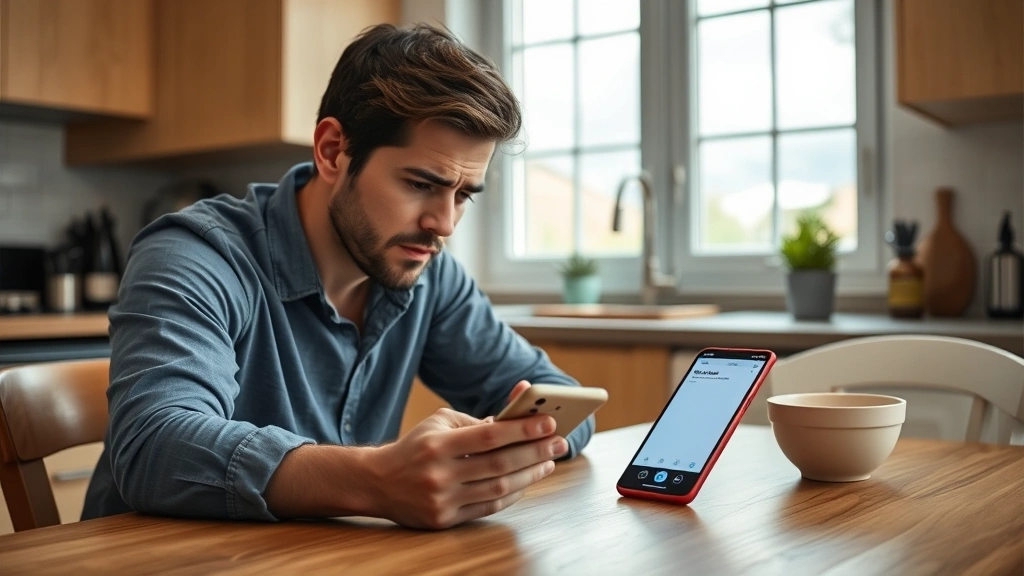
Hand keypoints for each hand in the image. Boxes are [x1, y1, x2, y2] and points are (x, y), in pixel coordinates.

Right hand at [366, 405, 567, 529]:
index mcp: (438, 444)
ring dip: (530, 474)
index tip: (549, 423)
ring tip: (548, 461)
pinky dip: (512, 494)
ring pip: (498, 488)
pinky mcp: (444, 520)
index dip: (522, 430)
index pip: (488, 436)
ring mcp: (442, 500)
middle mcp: (440, 474)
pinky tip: (527, 481)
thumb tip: (518, 414)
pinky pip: (488, 506)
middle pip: (499, 464)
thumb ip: (477, 420)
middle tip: (560, 442)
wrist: (376, 482)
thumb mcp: (439, 422)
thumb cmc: (415, 446)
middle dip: (535, 452)